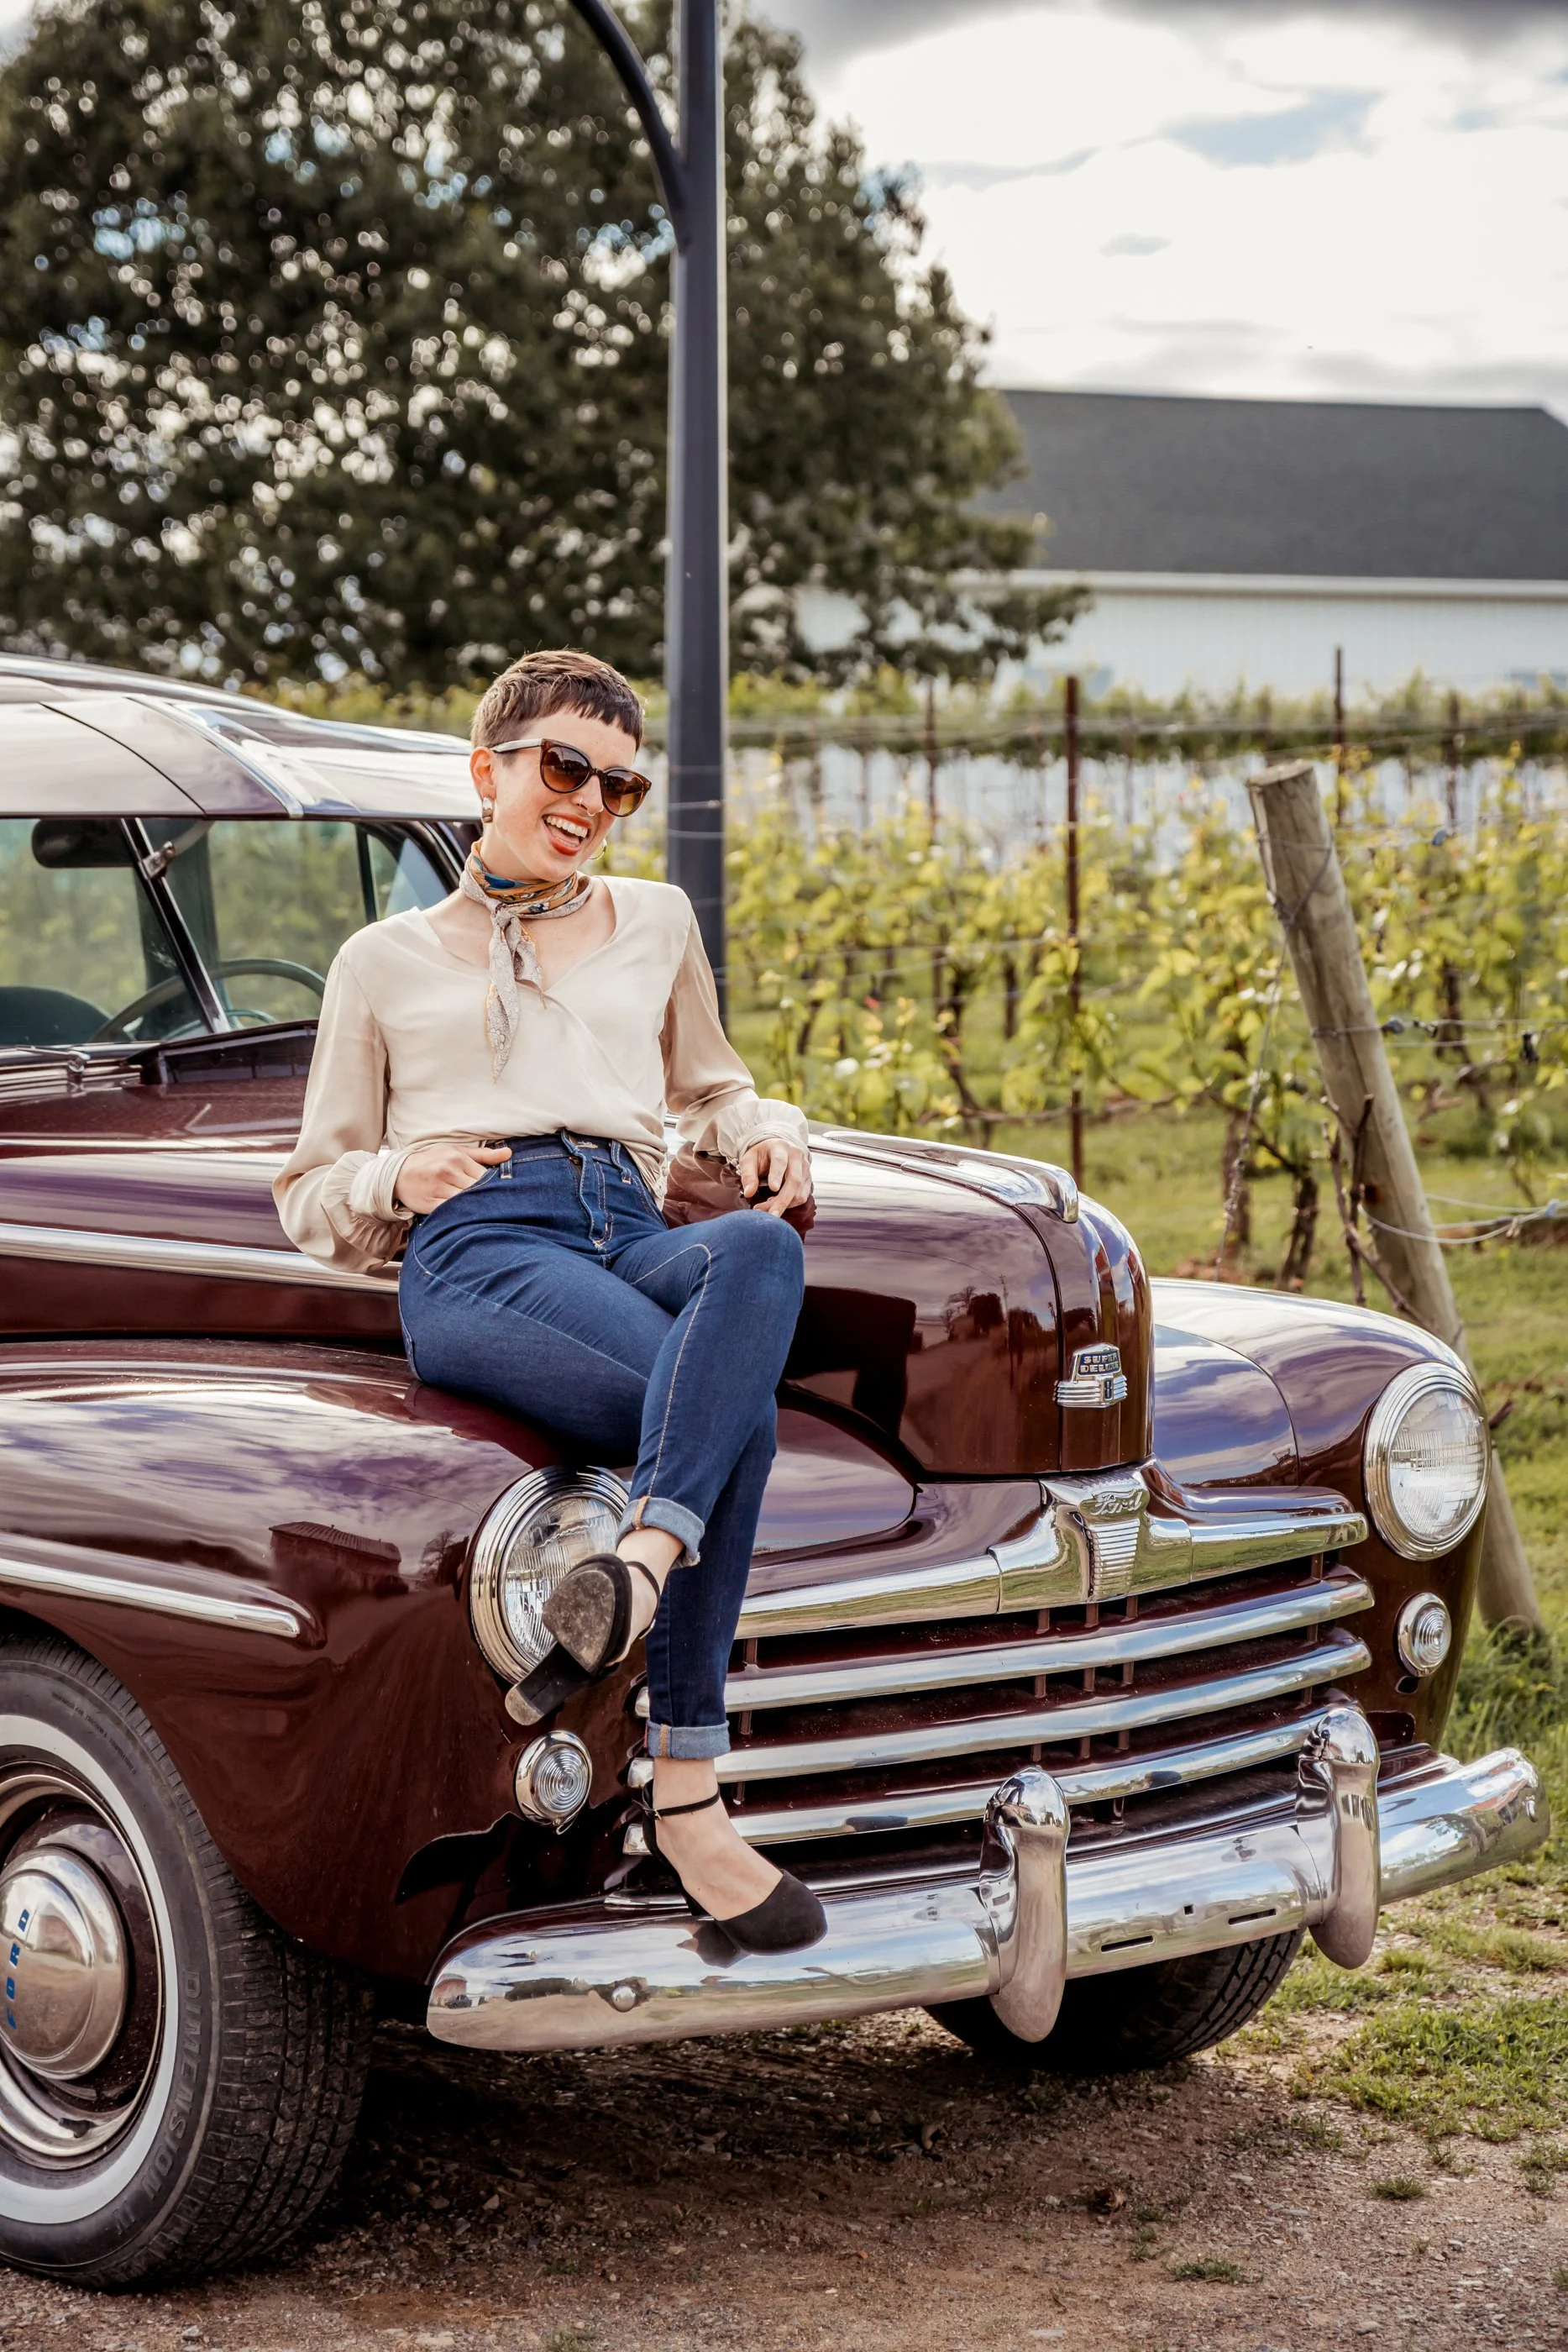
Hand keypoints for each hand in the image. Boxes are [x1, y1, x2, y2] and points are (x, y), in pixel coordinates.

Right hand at [395, 1140, 510, 1213]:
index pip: (485, 1176)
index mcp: (457, 1158)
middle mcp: (448, 1172)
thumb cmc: (432, 1160)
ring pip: (465, 1203)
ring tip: (482, 1212)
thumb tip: (509, 1153)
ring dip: (475, 1208)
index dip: (495, 1186)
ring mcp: (438, 1189)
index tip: (501, 1193)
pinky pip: (450, 1213)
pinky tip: (466, 1217)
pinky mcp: (429, 1204)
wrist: (399, 1173)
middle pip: (477, 1190)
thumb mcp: (456, 1151)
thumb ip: (483, 1155)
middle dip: (487, 1198)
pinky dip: (459, 1216)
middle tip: (496, 1206)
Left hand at [737, 1136, 811, 1215]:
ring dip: (785, 1205)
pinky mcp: (808, 1179)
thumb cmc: (761, 1155)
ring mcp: (805, 1168)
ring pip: (800, 1191)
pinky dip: (790, 1204)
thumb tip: (749, 1193)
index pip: (780, 1161)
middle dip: (782, 1200)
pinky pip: (802, 1196)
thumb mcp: (749, 1160)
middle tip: (771, 1215)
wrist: (776, 1149)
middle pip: (794, 1180)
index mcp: (780, 1147)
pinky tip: (776, 1204)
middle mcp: (796, 1156)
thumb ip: (748, 1175)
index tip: (773, 1189)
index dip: (777, 1175)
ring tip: (768, 1210)